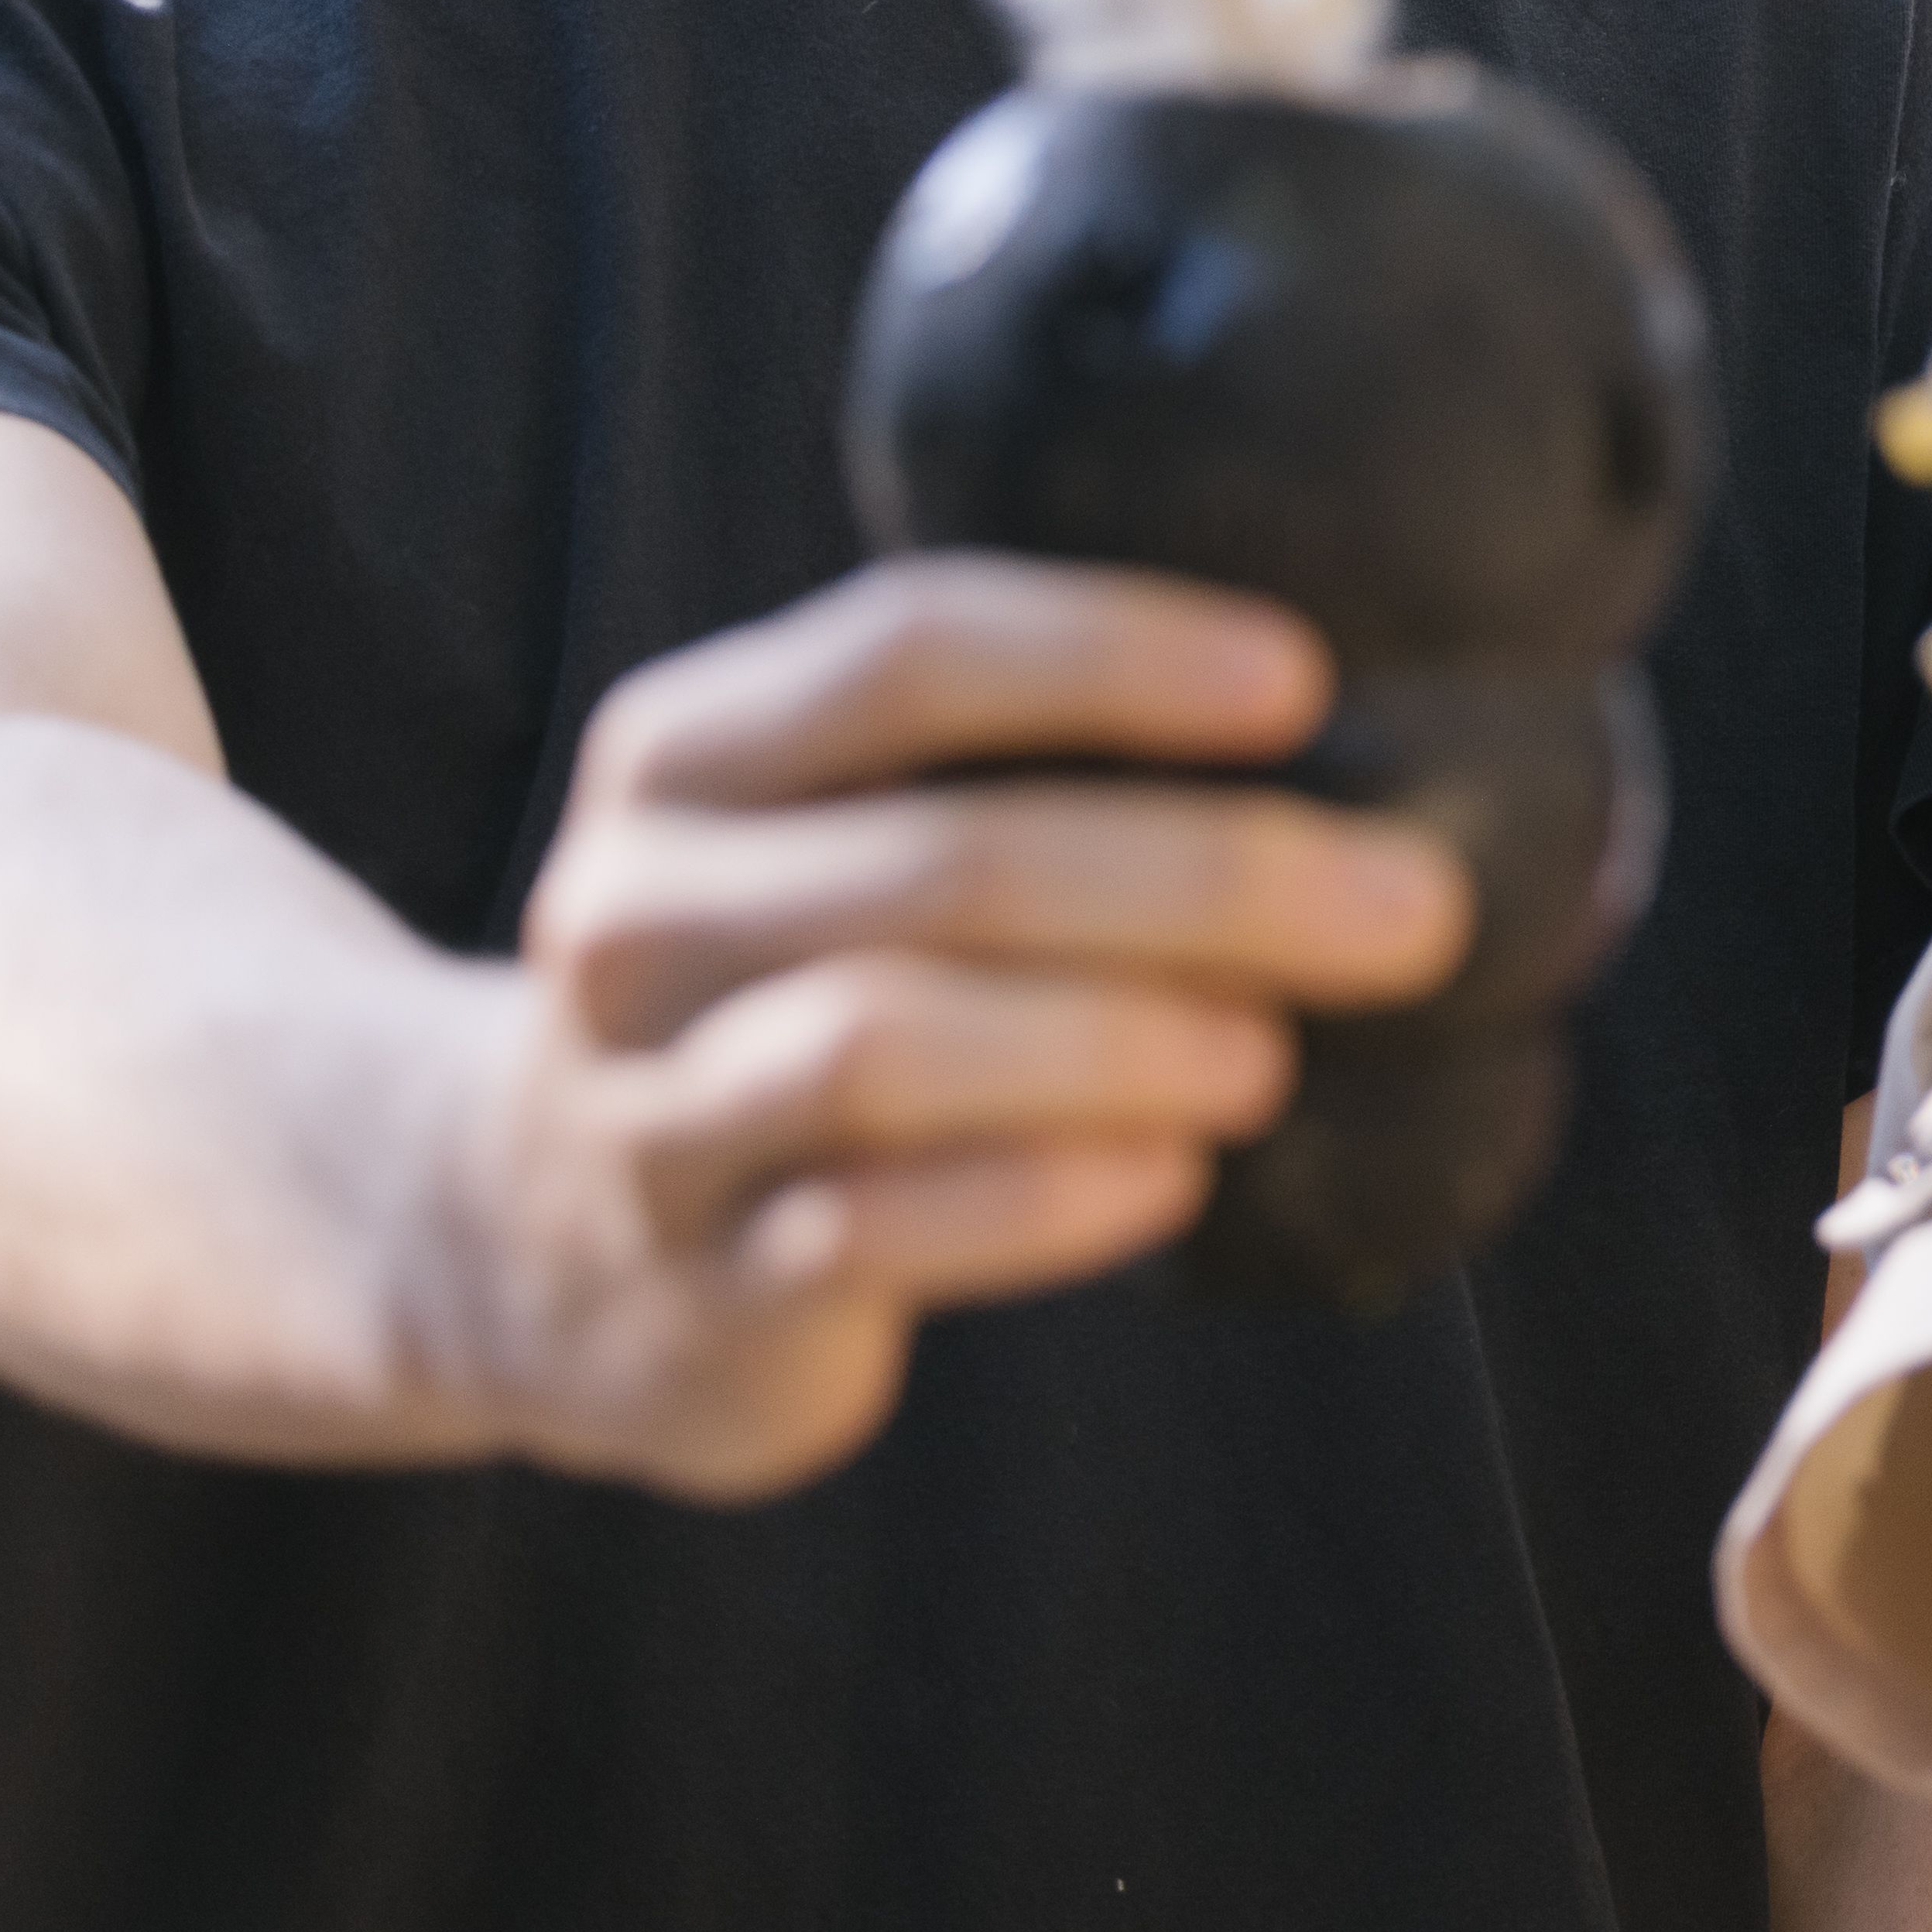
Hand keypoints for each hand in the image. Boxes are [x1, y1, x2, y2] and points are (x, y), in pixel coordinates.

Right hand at [453, 556, 1472, 1494]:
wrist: (522, 1239)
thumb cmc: (780, 997)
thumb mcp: (829, 846)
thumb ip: (1019, 785)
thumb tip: (1367, 773)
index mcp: (689, 757)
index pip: (909, 649)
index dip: (1113, 652)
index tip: (1304, 682)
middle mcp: (638, 913)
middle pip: (947, 861)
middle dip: (1209, 877)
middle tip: (1408, 909)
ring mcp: (648, 1106)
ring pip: (889, 1042)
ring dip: (1119, 1040)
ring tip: (1268, 1056)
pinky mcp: (695, 1282)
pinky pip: (876, 1229)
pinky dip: (1044, 1198)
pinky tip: (1168, 1175)